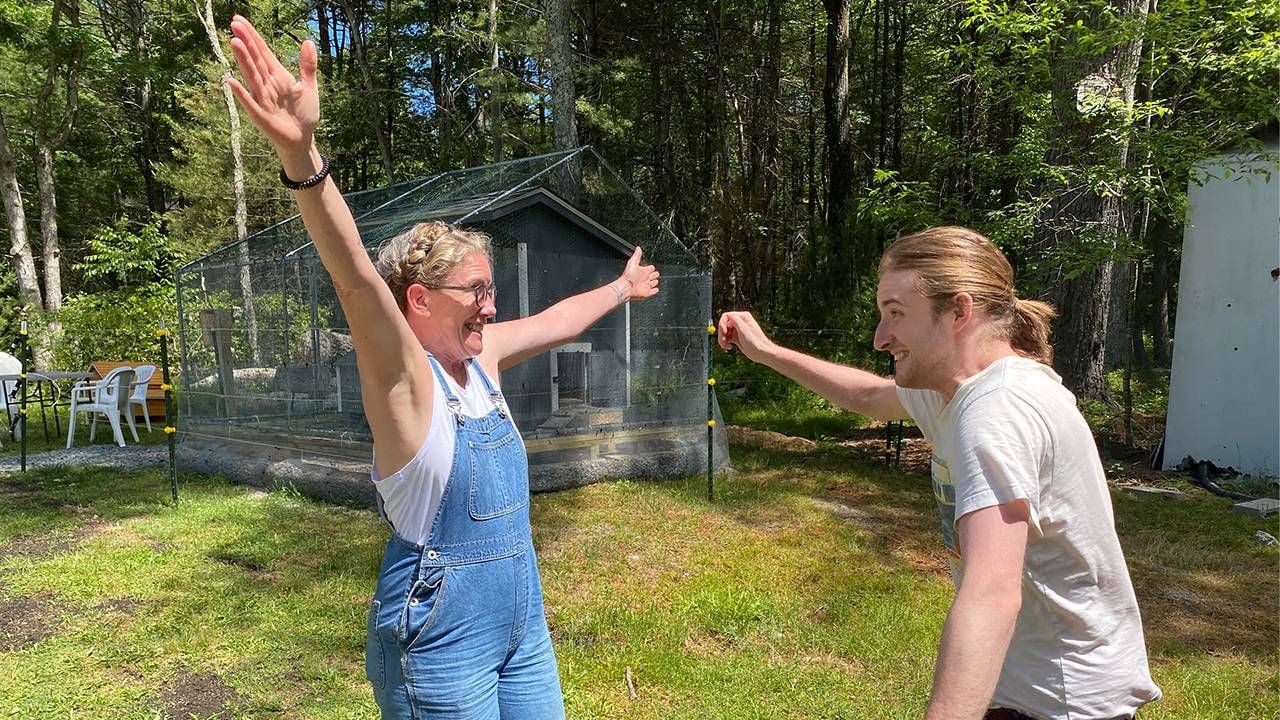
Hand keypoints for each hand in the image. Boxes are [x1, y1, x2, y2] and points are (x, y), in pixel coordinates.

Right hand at [226, 15, 318, 158]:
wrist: (303, 139)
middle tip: (234, 23)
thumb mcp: (309, 87)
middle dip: (246, 42)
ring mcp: (262, 99)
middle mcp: (266, 84)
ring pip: (252, 76)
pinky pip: (249, 103)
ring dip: (243, 60)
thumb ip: (307, 66)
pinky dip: (241, 93)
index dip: (253, 36)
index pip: (263, 52)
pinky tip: (230, 81)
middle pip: (255, 60)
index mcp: (277, 76)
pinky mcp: (260, 116)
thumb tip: (308, 41)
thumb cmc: (304, 114)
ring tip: (234, 42)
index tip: (239, 20)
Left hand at [617, 246, 658, 301]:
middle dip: (655, 274)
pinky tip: (655, 289)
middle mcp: (645, 278)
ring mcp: (646, 285)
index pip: (651, 268)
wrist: (626, 287)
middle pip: (654, 275)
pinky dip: (655, 290)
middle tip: (655, 274)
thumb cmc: (628, 276)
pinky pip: (654, 291)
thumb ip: (637, 255)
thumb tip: (638, 248)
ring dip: (655, 282)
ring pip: (654, 283)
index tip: (652, 267)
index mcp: (643, 270)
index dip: (652, 268)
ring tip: (655, 281)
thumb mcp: (633, 262)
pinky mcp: (647, 292)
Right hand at [717, 311, 775, 363]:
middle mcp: (740, 322)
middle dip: (721, 333)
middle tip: (723, 341)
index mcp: (743, 317)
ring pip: (724, 332)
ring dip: (722, 339)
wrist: (761, 353)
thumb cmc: (756, 342)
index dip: (722, 324)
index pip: (726, 316)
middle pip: (723, 325)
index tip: (724, 333)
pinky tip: (729, 347)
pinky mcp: (737, 337)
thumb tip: (727, 315)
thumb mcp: (744, 329)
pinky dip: (725, 342)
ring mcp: (738, 330)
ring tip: (725, 346)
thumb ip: (735, 320)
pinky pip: (726, 338)